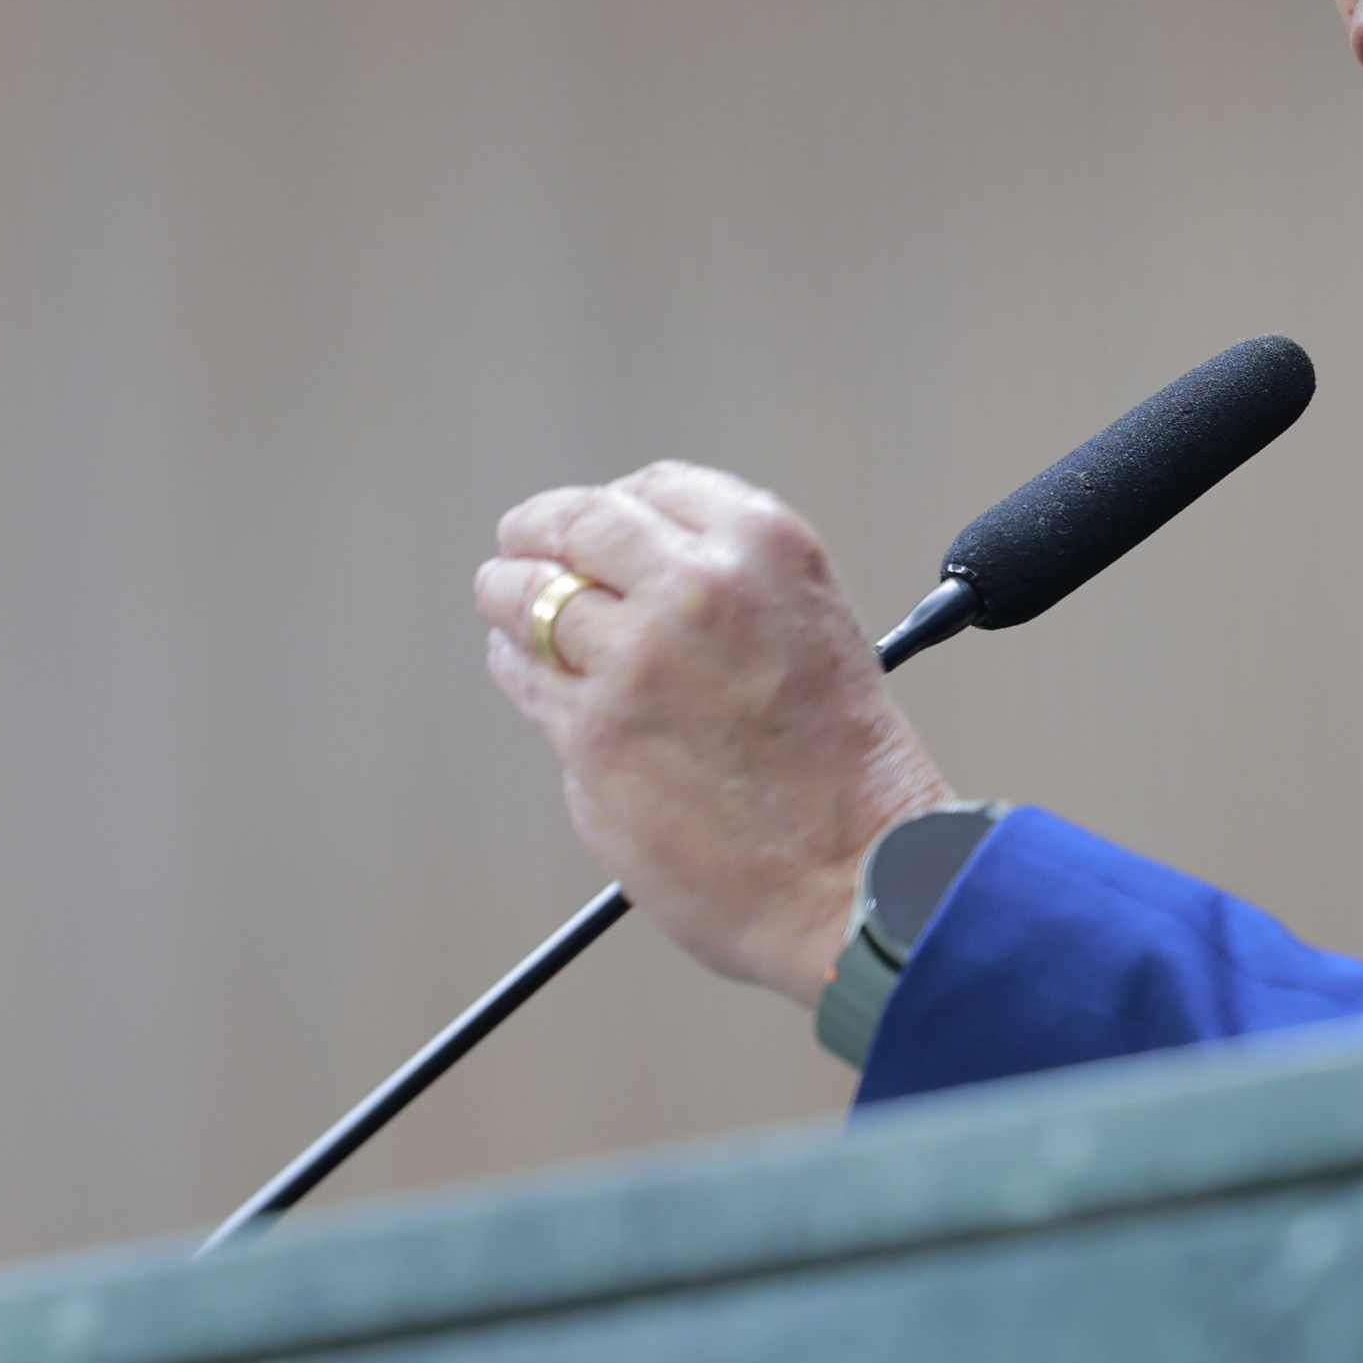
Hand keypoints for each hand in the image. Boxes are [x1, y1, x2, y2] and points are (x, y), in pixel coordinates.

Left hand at [476, 463, 953, 1005]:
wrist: (859, 873)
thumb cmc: (844, 765)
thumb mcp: (814, 625)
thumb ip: (733, 584)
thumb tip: (631, 572)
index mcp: (765, 546)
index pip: (654, 489)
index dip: (611, 505)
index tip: (588, 521)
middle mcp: (699, 586)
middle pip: (579, 525)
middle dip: (540, 532)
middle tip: (519, 543)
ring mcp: (639, 658)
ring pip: (533, 597)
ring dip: (509, 594)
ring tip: (502, 596)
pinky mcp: (594, 733)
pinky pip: (526, 676)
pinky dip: (516, 665)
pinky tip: (522, 666)